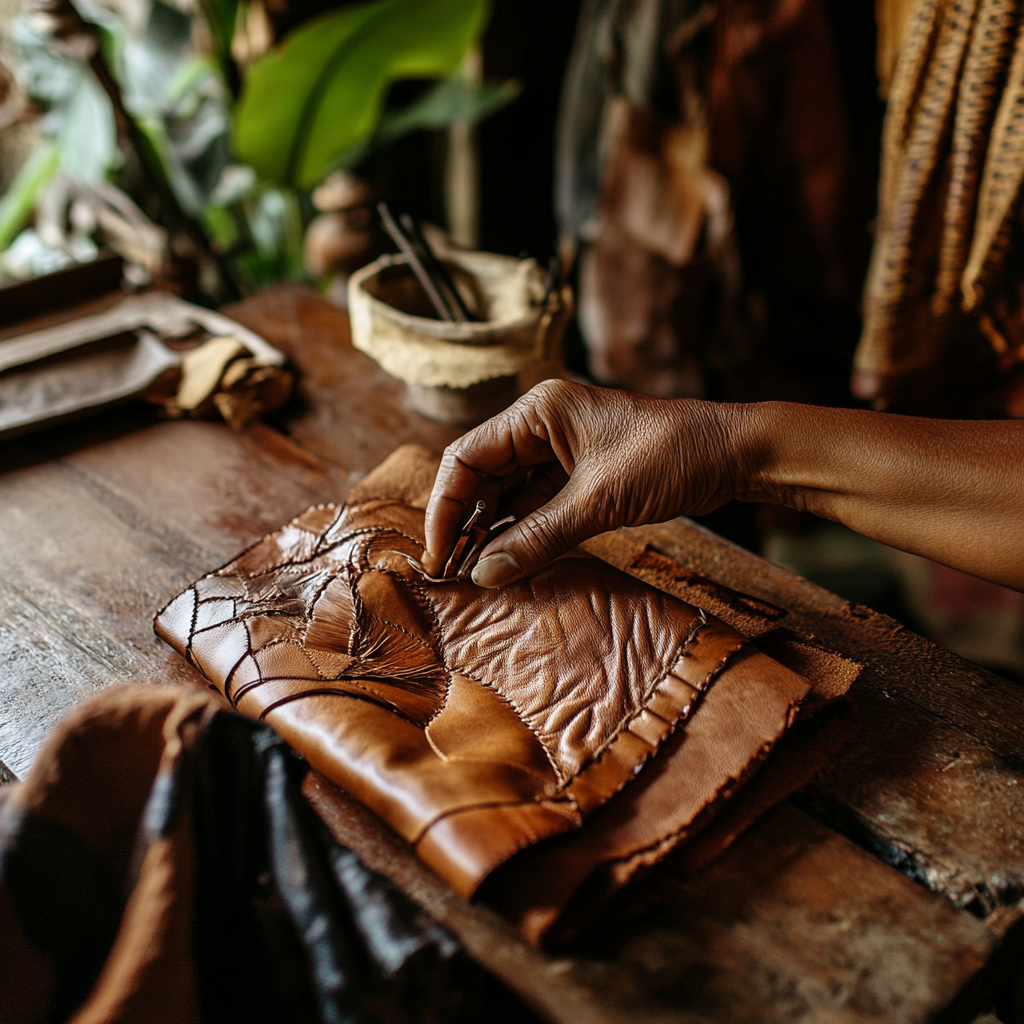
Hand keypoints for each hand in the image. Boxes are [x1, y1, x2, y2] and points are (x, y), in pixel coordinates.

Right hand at [423, 380, 742, 586]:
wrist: (734, 454)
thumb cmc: (671, 457)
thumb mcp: (598, 502)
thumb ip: (537, 539)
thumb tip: (483, 575)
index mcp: (538, 411)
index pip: (466, 457)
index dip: (445, 507)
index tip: (438, 553)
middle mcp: (542, 424)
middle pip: (481, 474)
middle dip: (464, 521)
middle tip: (451, 571)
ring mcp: (561, 447)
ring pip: (507, 490)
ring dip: (491, 529)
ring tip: (475, 571)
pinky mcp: (580, 472)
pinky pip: (536, 501)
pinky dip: (521, 530)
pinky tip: (508, 559)